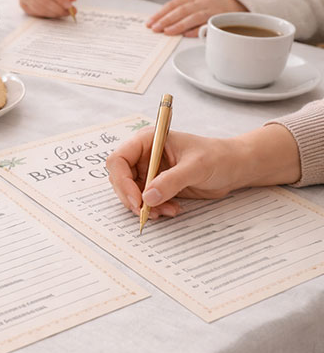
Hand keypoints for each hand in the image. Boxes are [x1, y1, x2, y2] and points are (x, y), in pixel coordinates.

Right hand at [106, 128, 246, 218]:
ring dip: (145, 206)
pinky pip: (145, 201)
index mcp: (148, 140)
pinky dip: (154, 209)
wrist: (234, 167)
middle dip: (132, 198)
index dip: (122, 181)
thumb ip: (171, 181)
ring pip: (131, 193)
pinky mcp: (156, 185)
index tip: (137, 200)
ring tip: (166, 211)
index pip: (119, 159)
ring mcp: (149, 171)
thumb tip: (148, 197)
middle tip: (147, 212)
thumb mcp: (196, 167)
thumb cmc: (218, 157)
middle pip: (120, 179)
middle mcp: (144, 155)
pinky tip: (172, 209)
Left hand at [147, 0, 246, 36]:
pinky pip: (206, 24)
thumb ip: (181, 12)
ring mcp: (211, 9)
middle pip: (181, 10)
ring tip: (167, 32)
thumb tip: (160, 24)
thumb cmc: (211, 9)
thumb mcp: (196, 5)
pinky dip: (196, 30)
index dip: (160, 13)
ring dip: (178, 25)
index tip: (150, 23)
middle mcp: (201, 1)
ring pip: (192, 16)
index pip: (173, 4)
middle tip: (155, 29)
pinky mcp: (219, 18)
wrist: (237, 7)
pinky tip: (185, 35)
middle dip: (166, 19)